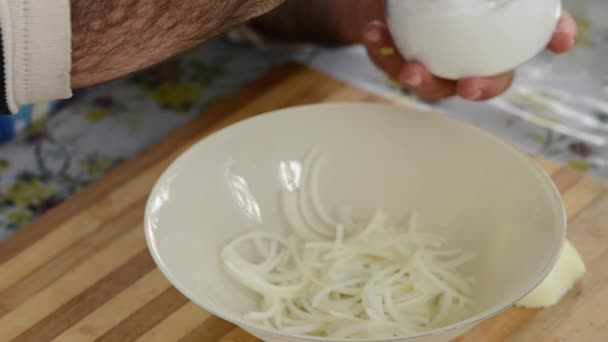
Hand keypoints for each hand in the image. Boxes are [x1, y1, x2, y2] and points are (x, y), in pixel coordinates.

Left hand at [361, 13, 577, 101]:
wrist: (385, 1)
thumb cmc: (432, 0)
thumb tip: (543, 12)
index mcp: (487, 44)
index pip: (528, 41)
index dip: (550, 40)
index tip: (561, 42)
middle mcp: (463, 62)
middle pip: (482, 84)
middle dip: (481, 89)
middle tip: (470, 86)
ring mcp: (430, 67)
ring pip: (428, 84)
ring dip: (418, 77)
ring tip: (409, 66)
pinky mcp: (394, 64)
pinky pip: (387, 63)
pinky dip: (379, 48)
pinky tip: (374, 31)